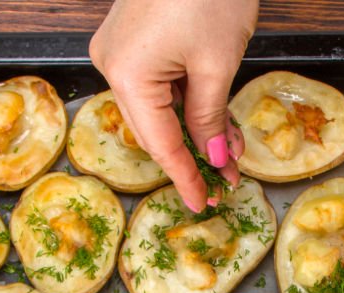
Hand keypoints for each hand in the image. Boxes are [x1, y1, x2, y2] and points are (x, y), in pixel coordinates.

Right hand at [90, 0, 257, 210]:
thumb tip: (213, 158)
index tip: (200, 202)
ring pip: (160, 109)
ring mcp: (120, 51)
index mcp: (126, 74)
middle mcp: (112, 65)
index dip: (183, 176)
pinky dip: (187, 103)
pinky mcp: (133, 40)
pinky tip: (216, 122)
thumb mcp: (218, 63)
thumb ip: (211, 118)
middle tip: (224, 183)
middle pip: (155, 129)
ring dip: (196, 131)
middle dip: (194, 156)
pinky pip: (160, 85)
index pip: (159, 143)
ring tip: (231, 154)